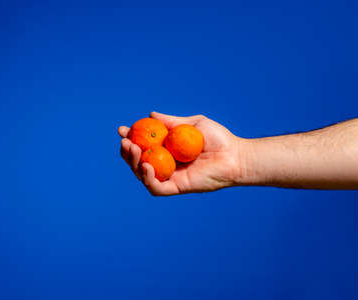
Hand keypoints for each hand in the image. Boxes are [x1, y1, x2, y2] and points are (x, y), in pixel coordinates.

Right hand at [118, 112, 241, 195]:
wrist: (234, 155)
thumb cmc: (219, 139)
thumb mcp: (193, 124)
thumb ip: (173, 122)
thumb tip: (152, 115)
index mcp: (169, 149)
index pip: (144, 145)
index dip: (131, 138)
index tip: (123, 129)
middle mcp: (167, 164)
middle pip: (139, 161)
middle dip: (127, 152)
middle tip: (125, 141)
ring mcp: (171, 176)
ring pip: (143, 175)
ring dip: (133, 163)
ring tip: (132, 150)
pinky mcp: (177, 187)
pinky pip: (157, 187)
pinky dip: (148, 178)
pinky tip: (146, 165)